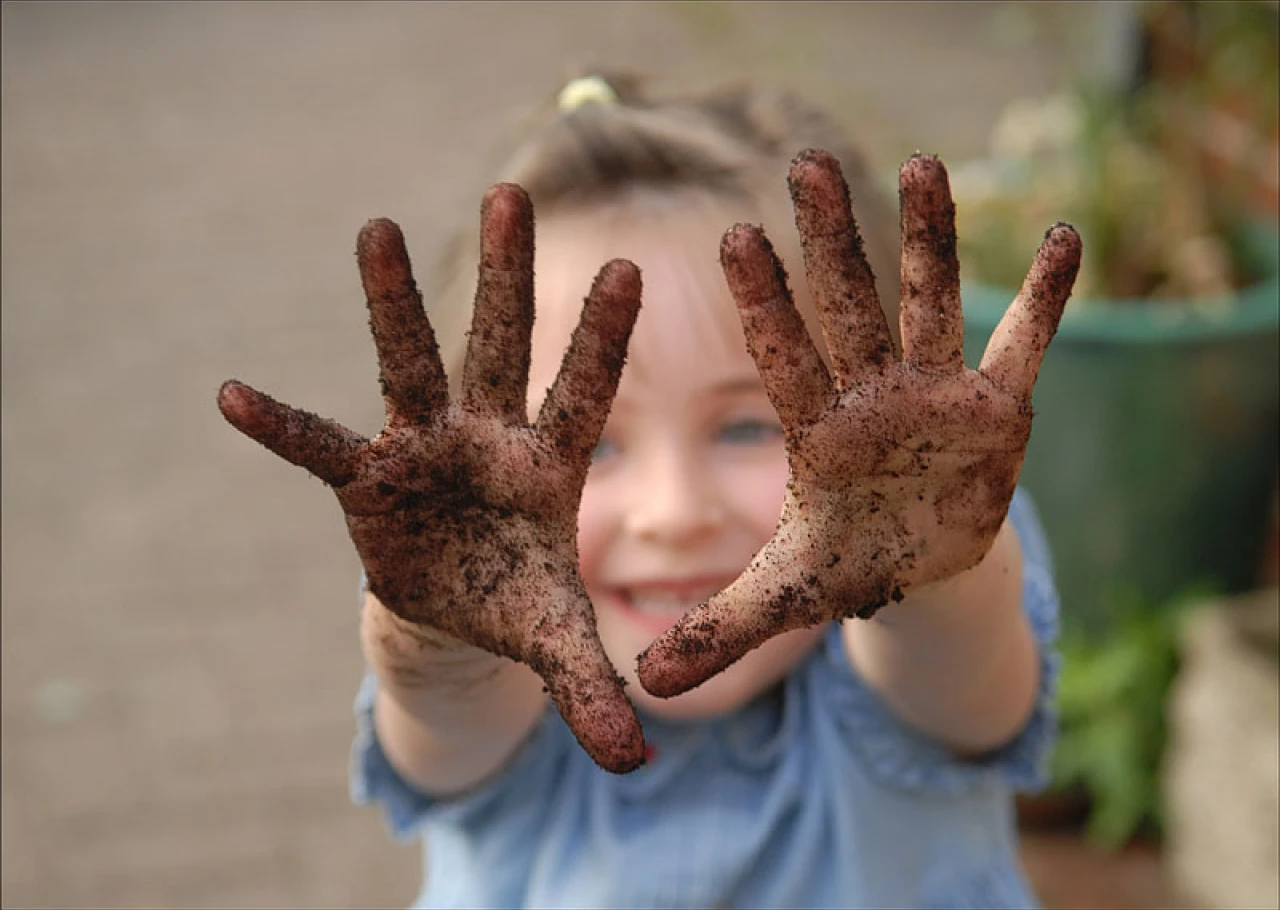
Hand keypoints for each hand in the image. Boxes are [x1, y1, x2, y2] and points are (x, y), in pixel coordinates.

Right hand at [218, 186, 645, 771]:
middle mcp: (488, 438)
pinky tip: (232, 394)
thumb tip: (638, 765)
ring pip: (409, 364)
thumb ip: (596, 691)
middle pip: (500, 346)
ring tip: (375, 228)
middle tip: (509, 193)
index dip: (600, 337)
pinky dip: (282, 426)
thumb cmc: (519, 599)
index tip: (627, 269)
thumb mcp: (558, 642)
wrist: (456, 604)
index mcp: (550, 465)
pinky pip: (320, 447)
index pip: (583, 393)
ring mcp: (423, 448)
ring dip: (392, 302)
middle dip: (509, 276)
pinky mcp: (366, 478)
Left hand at [637, 150, 1079, 697]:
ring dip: (930, 238)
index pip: (785, 359)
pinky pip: (1024, 344)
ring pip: (932, 302)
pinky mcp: (997, 408)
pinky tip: (1067, 238)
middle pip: (849, 307)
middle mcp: (874, 396)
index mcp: (819, 433)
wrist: (919, 560)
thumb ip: (719, 630)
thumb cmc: (846, 562)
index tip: (733, 237)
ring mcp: (936, 394)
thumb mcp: (786, 597)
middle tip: (806, 164)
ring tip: (923, 163)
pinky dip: (1048, 300)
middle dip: (832, 241)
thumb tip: (646, 690)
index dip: (764, 304)